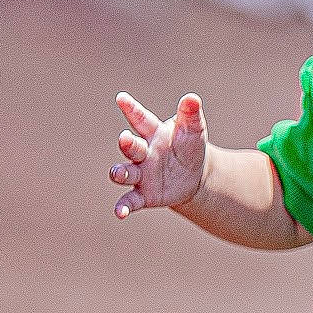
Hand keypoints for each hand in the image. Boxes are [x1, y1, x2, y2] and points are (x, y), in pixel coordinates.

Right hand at [110, 92, 208, 217]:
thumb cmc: (189, 146)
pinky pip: (129, 201)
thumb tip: (192, 98)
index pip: (140, 119)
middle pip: (131, 147)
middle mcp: (143, 153)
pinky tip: (120, 214)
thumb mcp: (194, 129)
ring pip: (125, 173)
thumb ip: (190, 114)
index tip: (122, 98)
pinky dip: (123, 207)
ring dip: (120, 173)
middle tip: (125, 139)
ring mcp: (141, 174)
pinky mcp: (143, 194)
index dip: (131, 108)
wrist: (194, 175)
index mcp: (153, 133)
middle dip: (127, 144)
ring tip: (118, 173)